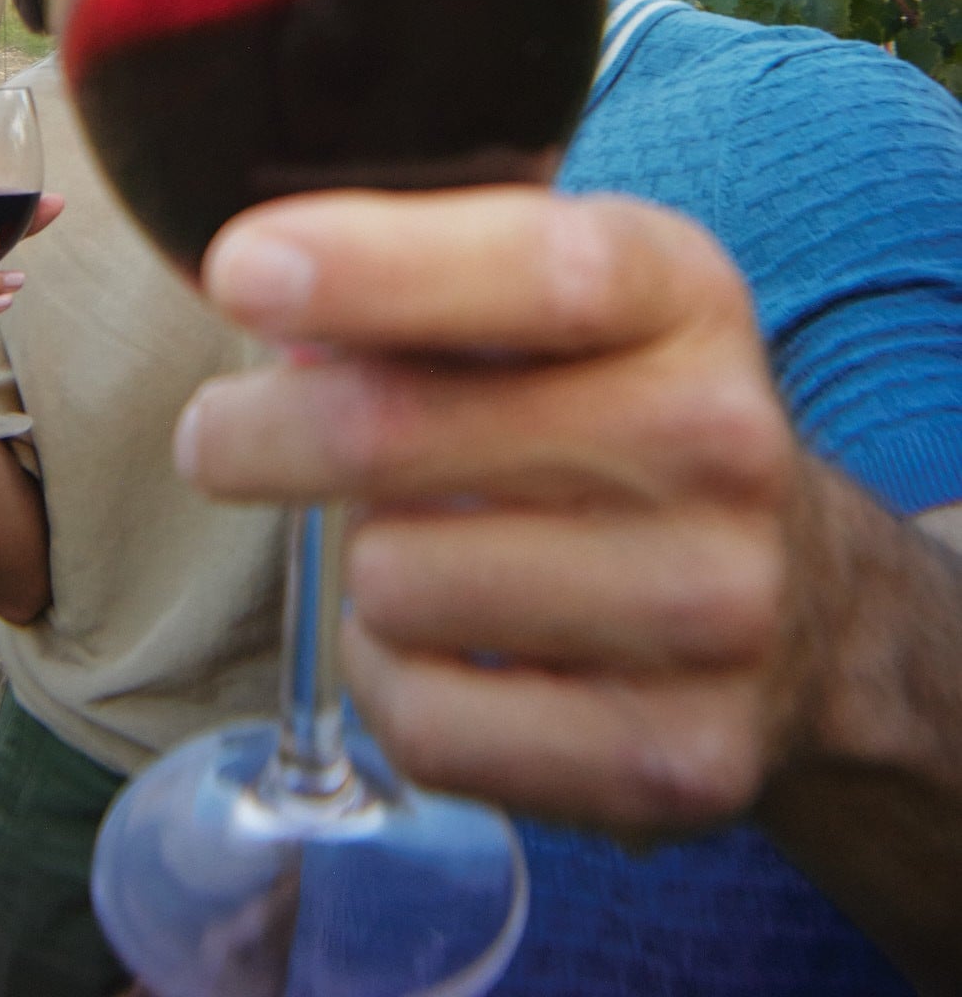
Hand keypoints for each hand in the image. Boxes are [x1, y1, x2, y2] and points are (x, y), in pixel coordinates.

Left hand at [174, 186, 842, 838]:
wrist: (804, 598)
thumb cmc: (612, 408)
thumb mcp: (557, 294)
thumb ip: (419, 270)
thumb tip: (250, 287)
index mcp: (681, 292)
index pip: (537, 270)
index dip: (374, 267)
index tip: (240, 272)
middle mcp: (721, 440)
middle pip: (401, 433)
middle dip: (262, 433)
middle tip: (219, 437)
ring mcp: (715, 608)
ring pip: (392, 583)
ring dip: (359, 566)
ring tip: (417, 541)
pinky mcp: (681, 757)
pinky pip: (425, 722)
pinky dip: (389, 681)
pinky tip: (444, 643)